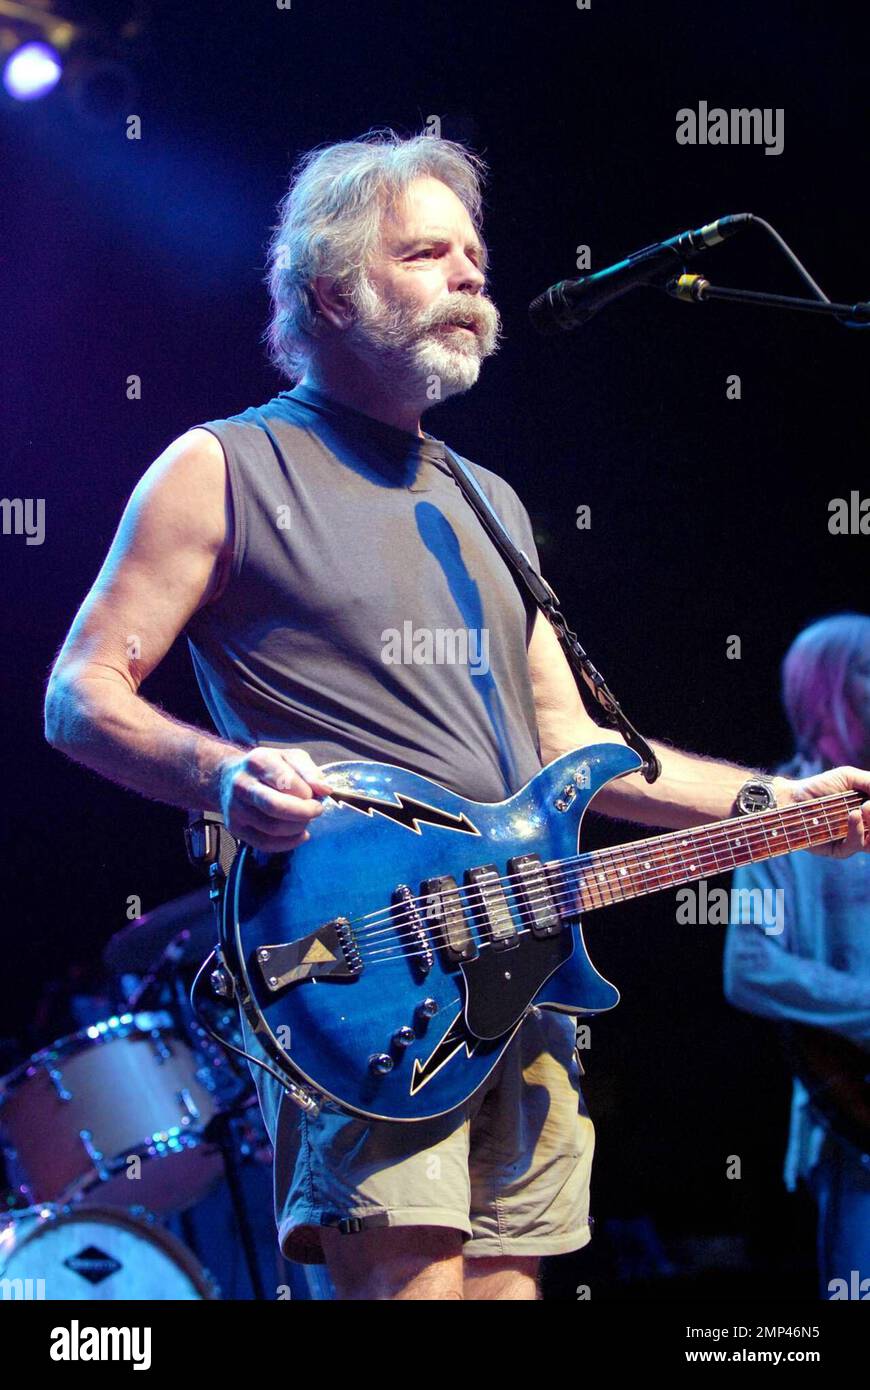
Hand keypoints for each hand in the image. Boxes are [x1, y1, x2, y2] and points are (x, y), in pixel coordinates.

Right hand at [218, 745, 332, 851]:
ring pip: (272, 828)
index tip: (316, 796)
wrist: (229, 777)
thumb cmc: (268, 767)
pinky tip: (299, 835)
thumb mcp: (291, 758)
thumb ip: (310, 771)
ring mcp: (235, 808)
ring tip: (305, 820)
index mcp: (258, 761)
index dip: (308, 793)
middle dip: (304, 813)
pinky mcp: (234, 827)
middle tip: (316, 811)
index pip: (287, 782)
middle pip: (276, 807)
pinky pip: (264, 843)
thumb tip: (325, 791)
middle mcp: (242, 784)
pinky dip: (288, 843)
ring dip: (298, 828)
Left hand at [778, 766, 869, 858]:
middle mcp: (864, 827)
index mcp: (868, 811)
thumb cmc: (818, 787)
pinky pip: (856, 846)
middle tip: (867, 806)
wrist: (791, 799)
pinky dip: (858, 830)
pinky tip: (854, 816)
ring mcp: (854, 840)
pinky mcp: (840, 850)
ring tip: (863, 809)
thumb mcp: (848, 777)